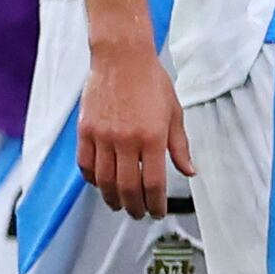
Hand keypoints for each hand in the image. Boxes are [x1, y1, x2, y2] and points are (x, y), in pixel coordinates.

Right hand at [79, 42, 193, 219]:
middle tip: (139, 214)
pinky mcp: (85, 131)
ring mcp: (102, 136)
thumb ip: (180, 146)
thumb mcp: (174, 114)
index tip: (158, 212)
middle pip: (127, 187)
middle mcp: (126, 140)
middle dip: (134, 207)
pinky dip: (93, 180)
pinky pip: (86, 165)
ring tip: (120, 205)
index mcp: (152, 137)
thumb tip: (190, 172)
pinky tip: (102, 185)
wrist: (121, 59)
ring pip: (104, 180)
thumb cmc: (152, 83)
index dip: (156, 204)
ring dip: (112, 199)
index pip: (153, 183)